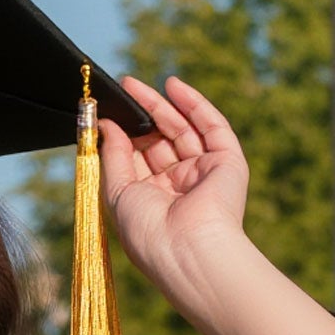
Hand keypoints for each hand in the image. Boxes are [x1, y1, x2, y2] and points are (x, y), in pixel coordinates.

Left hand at [97, 72, 252, 308]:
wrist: (187, 249)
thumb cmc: (147, 231)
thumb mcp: (117, 192)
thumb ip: (112, 156)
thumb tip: (106, 125)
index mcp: (153, 201)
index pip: (138, 160)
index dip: (124, 136)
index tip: (107, 113)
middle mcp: (179, 187)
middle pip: (160, 141)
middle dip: (142, 115)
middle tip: (123, 89)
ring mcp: (204, 173)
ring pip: (183, 129)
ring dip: (162, 105)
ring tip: (135, 85)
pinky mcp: (227, 162)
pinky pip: (212, 126)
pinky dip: (193, 104)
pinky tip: (173, 85)